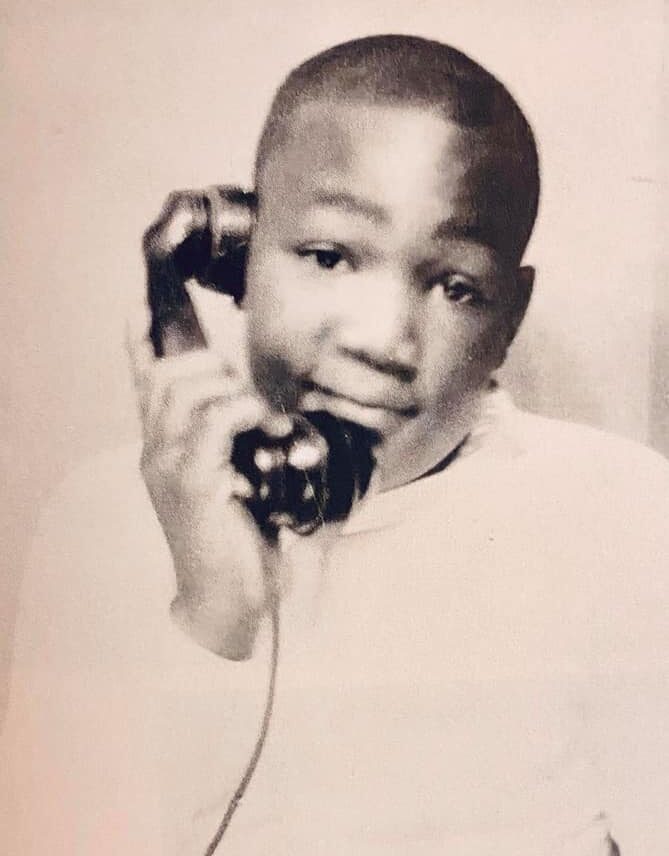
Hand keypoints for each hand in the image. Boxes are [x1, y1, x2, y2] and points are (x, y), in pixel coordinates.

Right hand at [128, 325, 283, 659]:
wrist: (233, 596)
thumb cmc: (238, 535)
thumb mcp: (232, 476)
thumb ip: (232, 440)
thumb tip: (261, 406)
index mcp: (163, 447)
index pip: (143, 381)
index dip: (140, 339)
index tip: (141, 303)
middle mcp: (156, 451)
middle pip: (166, 374)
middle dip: (208, 364)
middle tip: (245, 392)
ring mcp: (168, 466)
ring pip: (186, 391)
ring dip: (230, 390)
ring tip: (258, 417)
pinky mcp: (192, 483)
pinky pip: (212, 423)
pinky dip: (241, 412)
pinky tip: (262, 427)